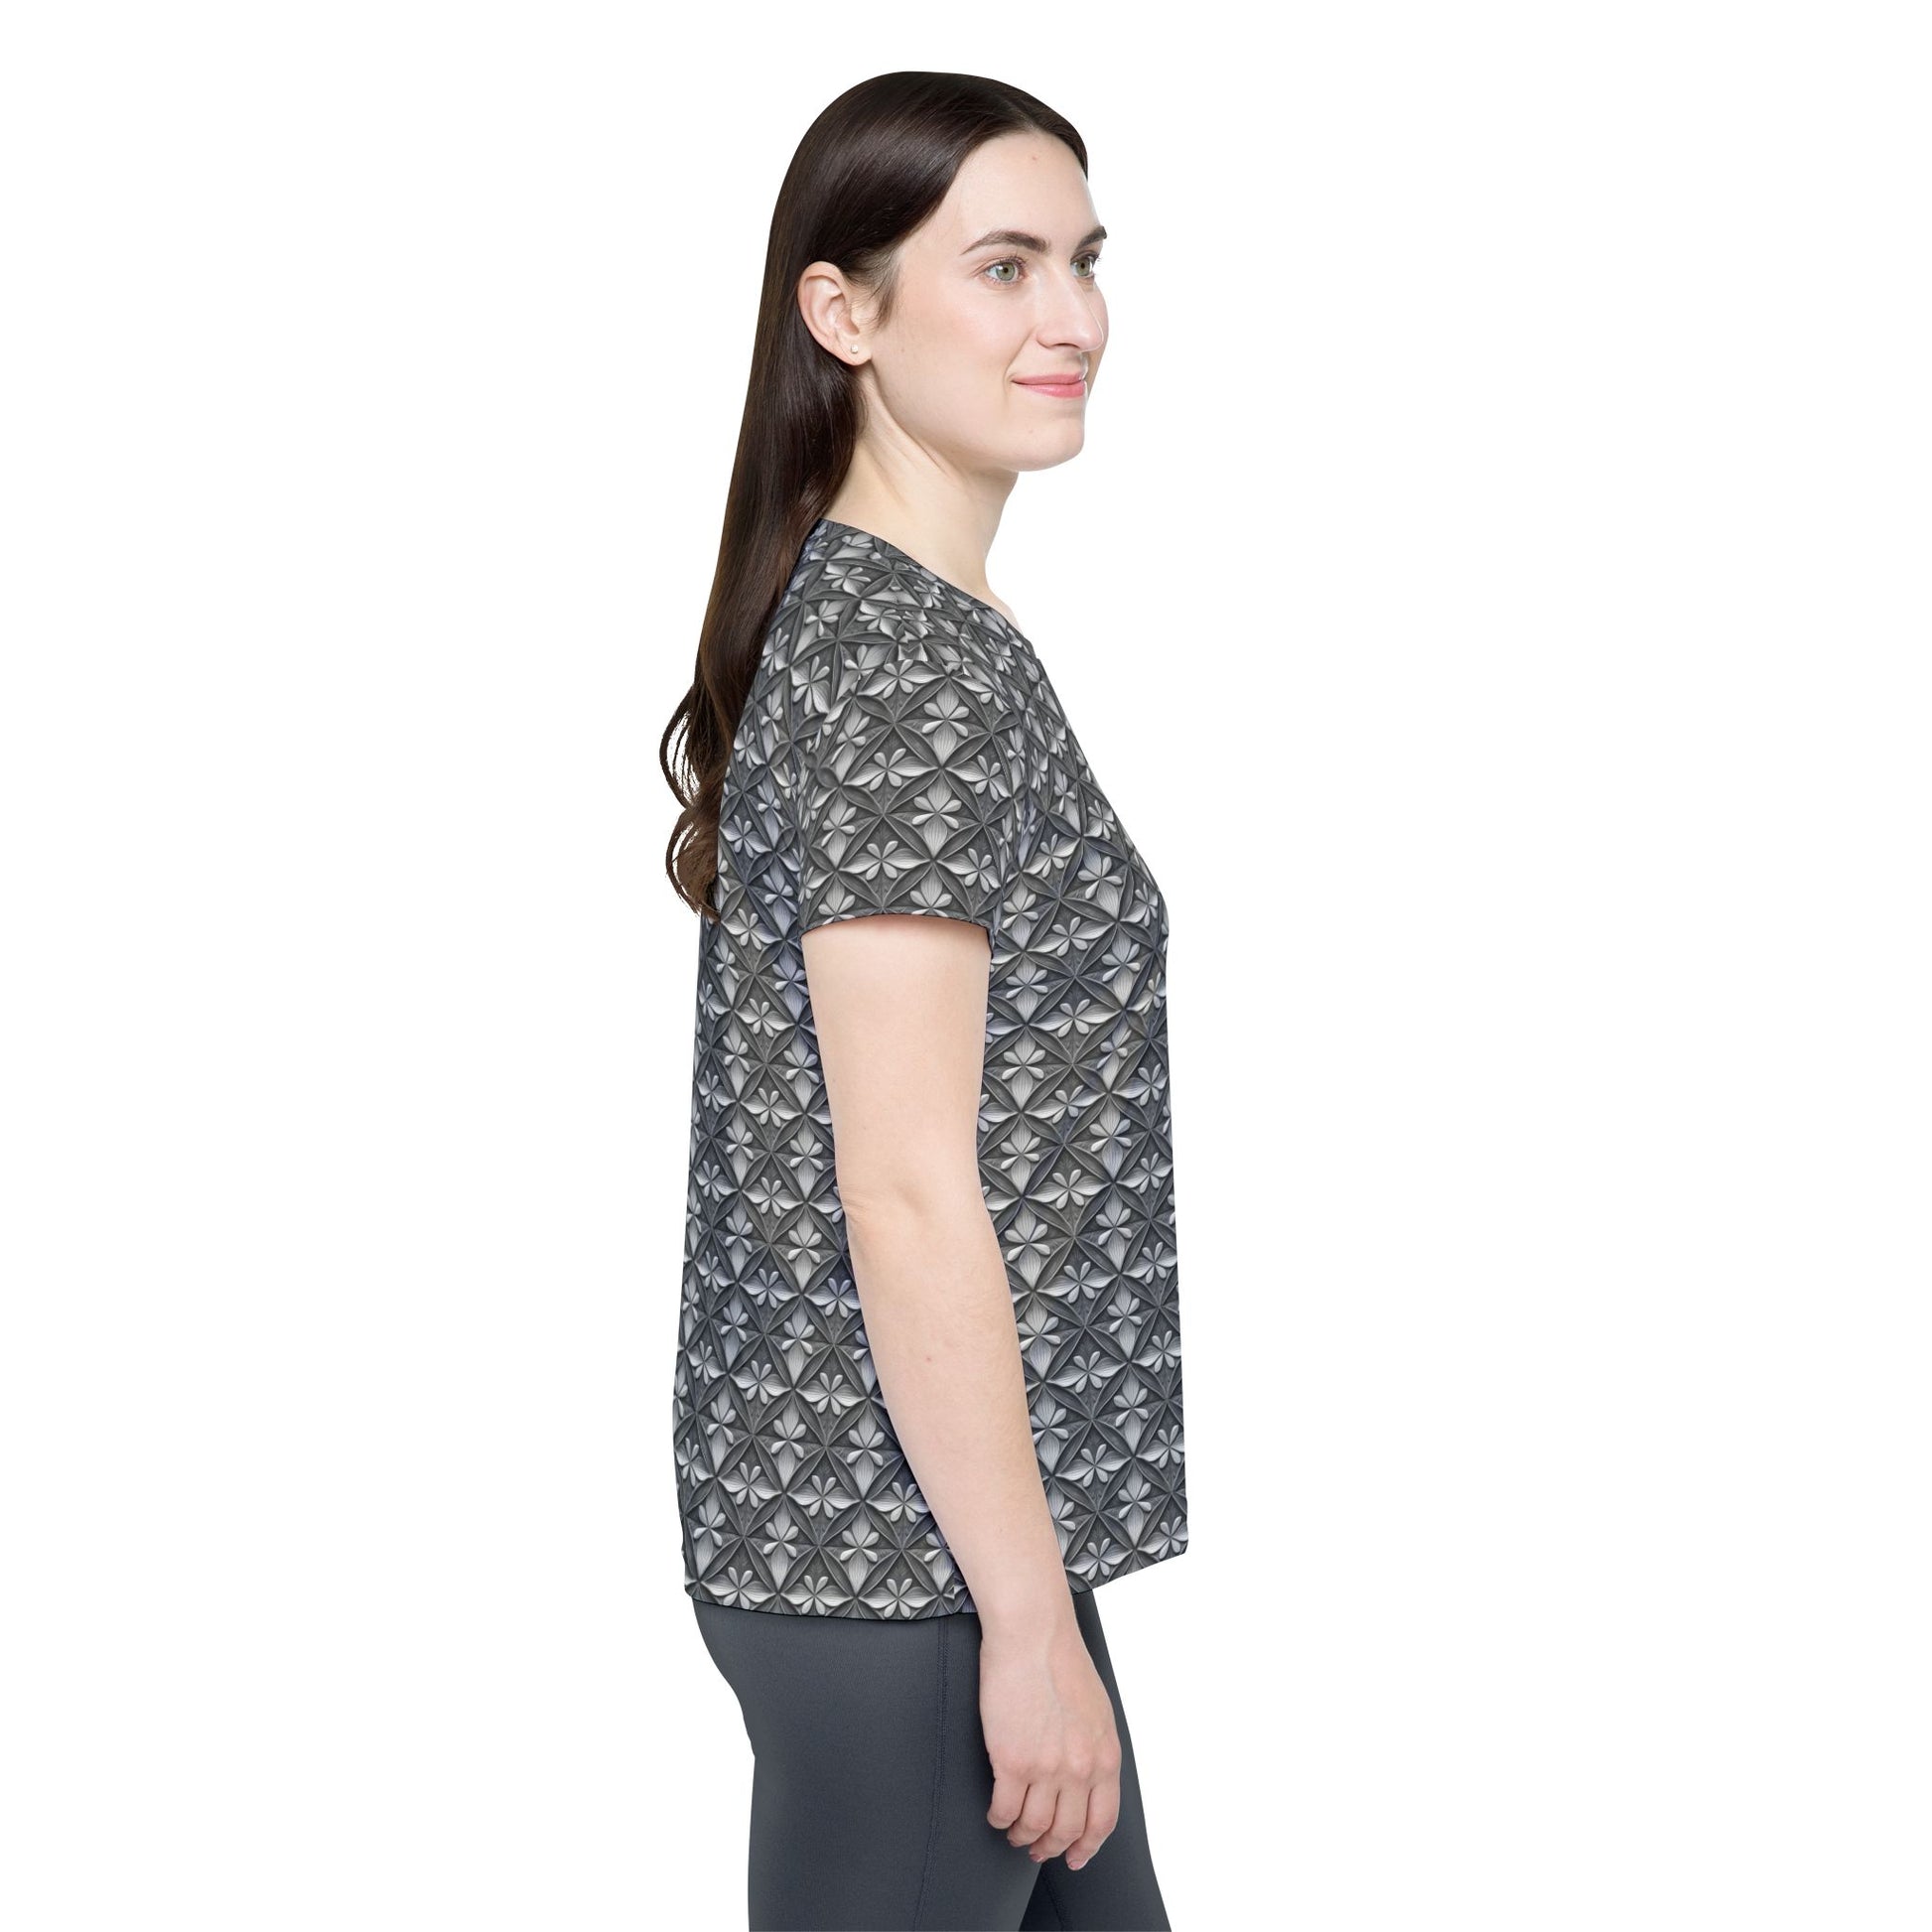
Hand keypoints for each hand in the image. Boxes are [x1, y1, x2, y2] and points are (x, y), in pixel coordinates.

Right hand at [978, 1608, 1121, 1871]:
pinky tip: (996, 1812)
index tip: (1075, 1857)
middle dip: (1051, 1847)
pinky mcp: (1012, 1760)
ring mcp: (1046, 1768)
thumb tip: (1085, 1778)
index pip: (1102, 1821)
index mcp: (1105, 1756)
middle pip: (1067, 1831)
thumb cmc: (1061, 1661)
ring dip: (1022, 1836)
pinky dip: (999, 1818)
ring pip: (1034, 1827)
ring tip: (1013, 1830)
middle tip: (1037, 1848)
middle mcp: (1080, 1769)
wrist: (1034, 1633)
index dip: (1087, 1846)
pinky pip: (1004, 1809)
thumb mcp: (1097, 1711)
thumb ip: (1094, 1748)